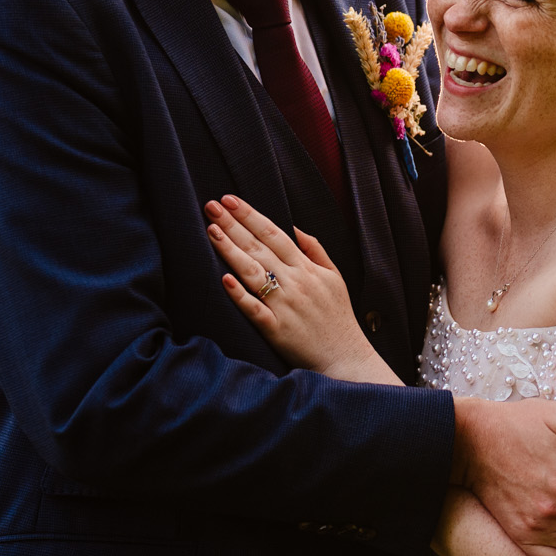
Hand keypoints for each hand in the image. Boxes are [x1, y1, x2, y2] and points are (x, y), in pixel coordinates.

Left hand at [207, 196, 398, 385]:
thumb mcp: (334, 276)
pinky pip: (255, 310)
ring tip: (211, 231)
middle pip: (259, 247)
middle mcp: (294, 282)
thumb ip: (315, 250)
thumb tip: (294, 227)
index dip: (251, 215)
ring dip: (231, 250)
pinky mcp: (276, 329)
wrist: (344, 355)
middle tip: (211, 205)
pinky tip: (224, 279)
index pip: (274, 233)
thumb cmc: (337, 316)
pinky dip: (240, 295)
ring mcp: (284, 306)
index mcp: (306, 268)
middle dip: (233, 224)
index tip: (230, 200)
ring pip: (253, 273)